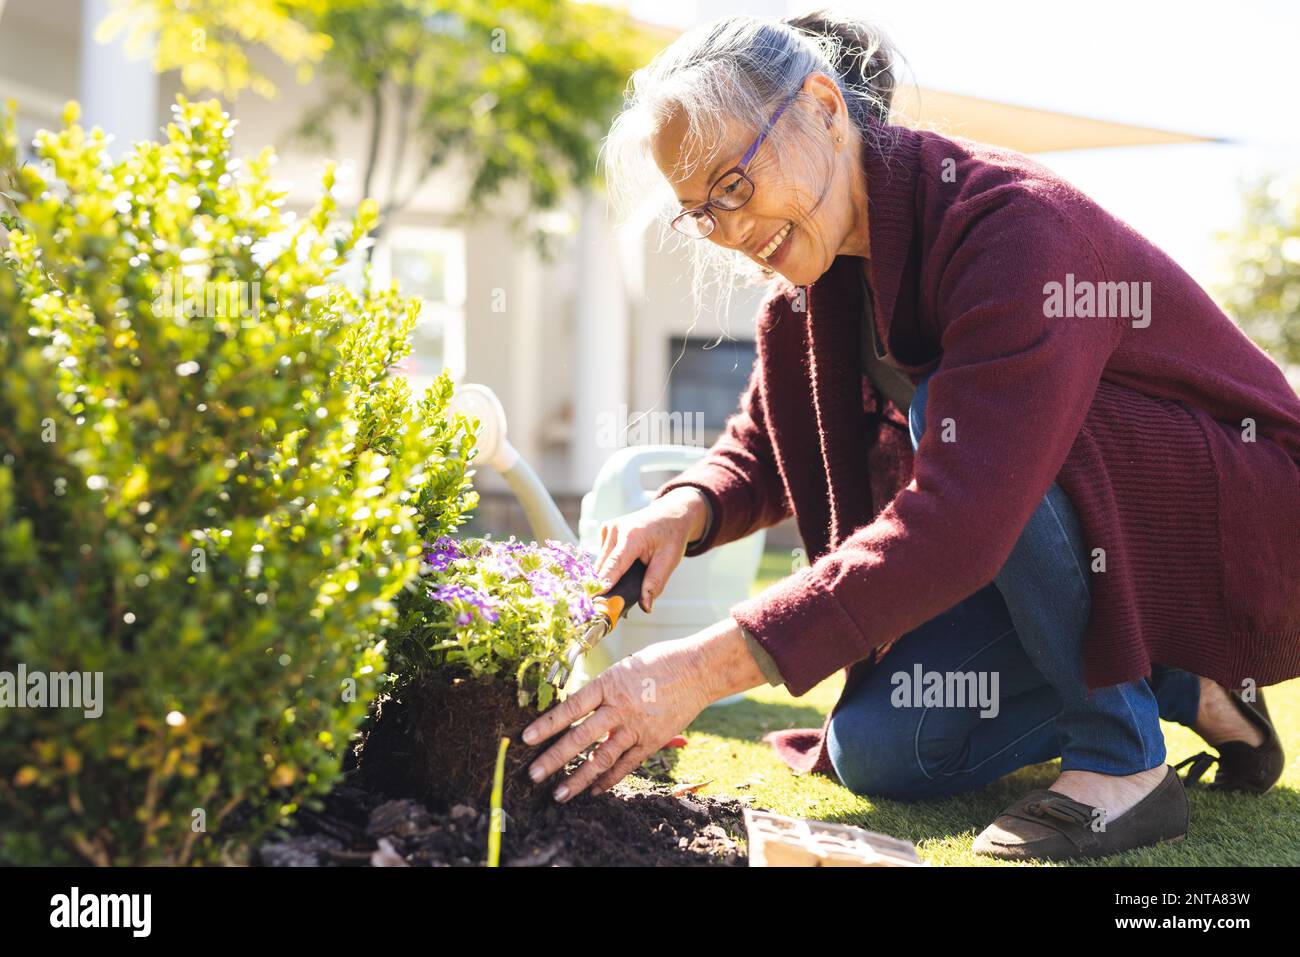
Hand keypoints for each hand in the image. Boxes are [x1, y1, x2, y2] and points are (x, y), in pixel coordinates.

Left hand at [523, 617, 766, 801]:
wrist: (698, 670)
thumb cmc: (659, 662)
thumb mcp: (623, 668)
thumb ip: (602, 690)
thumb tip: (577, 708)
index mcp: (609, 684)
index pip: (571, 708)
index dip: (547, 724)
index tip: (526, 738)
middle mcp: (619, 708)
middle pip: (580, 737)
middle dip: (554, 758)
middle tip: (533, 775)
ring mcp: (636, 727)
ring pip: (601, 758)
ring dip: (578, 778)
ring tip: (559, 794)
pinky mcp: (652, 741)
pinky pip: (626, 765)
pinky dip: (609, 780)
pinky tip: (594, 790)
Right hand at [595, 487, 708, 612]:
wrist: (670, 514)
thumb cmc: (671, 535)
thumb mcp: (670, 560)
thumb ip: (655, 583)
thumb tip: (645, 606)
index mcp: (633, 536)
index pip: (614, 564)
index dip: (604, 582)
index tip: (594, 599)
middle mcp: (616, 529)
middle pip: (603, 566)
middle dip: (607, 585)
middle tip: (614, 605)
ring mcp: (609, 528)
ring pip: (601, 562)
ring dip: (608, 575)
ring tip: (625, 581)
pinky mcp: (605, 530)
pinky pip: (603, 556)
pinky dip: (610, 565)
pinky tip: (625, 564)